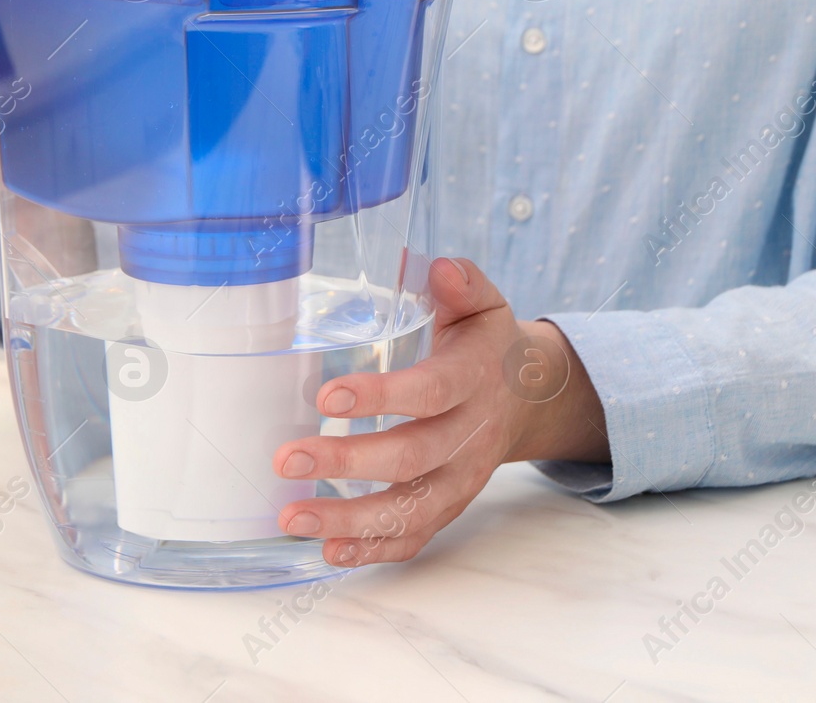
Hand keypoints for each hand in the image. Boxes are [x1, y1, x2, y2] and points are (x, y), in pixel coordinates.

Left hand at [272, 257, 609, 566]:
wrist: (528, 398)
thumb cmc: (486, 345)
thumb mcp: (482, 306)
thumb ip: (462, 285)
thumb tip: (438, 266)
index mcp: (475, 380)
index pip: (431, 392)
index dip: (382, 397)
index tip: (327, 396)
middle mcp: (471, 436)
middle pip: (412, 458)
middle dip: (347, 461)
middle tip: (287, 458)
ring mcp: (461, 479)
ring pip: (410, 509)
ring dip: (349, 519)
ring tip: (292, 515)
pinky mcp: (449, 506)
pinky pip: (414, 537)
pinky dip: (372, 550)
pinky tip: (328, 550)